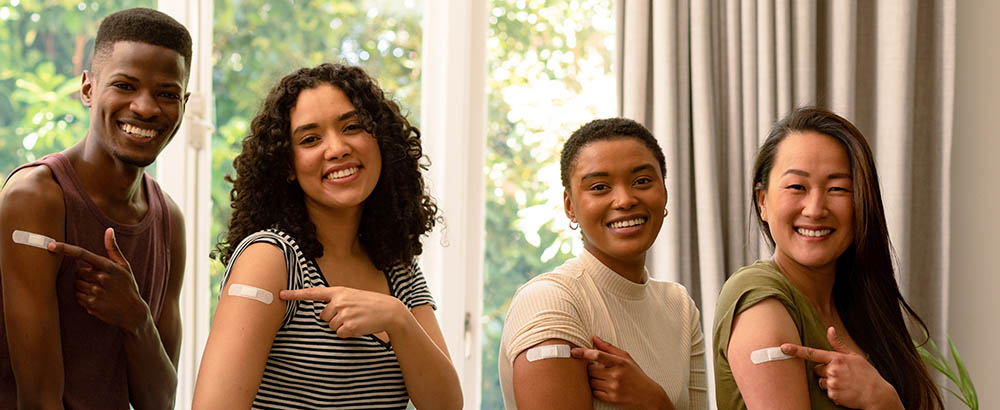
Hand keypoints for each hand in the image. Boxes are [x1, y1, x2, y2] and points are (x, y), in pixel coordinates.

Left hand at [47, 227, 147, 331]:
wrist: (133, 312)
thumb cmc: (128, 286)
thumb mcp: (124, 266)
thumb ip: (113, 248)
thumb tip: (109, 230)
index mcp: (108, 266)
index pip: (82, 254)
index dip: (65, 249)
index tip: (51, 245)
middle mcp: (101, 278)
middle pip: (78, 272)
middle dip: (84, 275)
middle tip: (98, 281)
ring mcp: (96, 292)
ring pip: (76, 285)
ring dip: (83, 286)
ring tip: (99, 290)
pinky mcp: (91, 304)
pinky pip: (78, 297)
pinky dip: (83, 297)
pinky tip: (96, 299)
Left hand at [279, 286, 406, 337]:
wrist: (388, 311)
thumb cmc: (369, 304)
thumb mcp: (352, 296)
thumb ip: (336, 301)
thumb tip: (323, 316)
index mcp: (339, 291)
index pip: (313, 293)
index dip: (296, 294)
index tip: (281, 294)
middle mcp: (339, 301)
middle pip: (323, 316)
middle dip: (333, 318)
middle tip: (350, 315)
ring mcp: (343, 314)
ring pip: (331, 326)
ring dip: (341, 326)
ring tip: (356, 319)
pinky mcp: (348, 327)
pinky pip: (339, 334)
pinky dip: (347, 333)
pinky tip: (358, 326)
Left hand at [570, 336, 673, 409]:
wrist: (648, 396)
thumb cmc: (636, 375)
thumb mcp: (626, 358)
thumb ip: (609, 348)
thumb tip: (594, 338)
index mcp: (620, 362)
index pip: (598, 355)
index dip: (583, 353)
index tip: (574, 351)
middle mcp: (616, 375)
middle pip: (590, 370)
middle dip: (589, 368)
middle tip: (595, 367)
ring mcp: (613, 388)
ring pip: (590, 381)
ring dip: (591, 379)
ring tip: (600, 377)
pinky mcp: (611, 399)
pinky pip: (594, 392)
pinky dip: (594, 388)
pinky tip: (602, 386)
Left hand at [781, 327, 901, 409]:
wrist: (877, 395)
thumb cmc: (867, 374)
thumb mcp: (855, 356)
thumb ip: (838, 345)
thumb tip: (829, 329)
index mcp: (837, 358)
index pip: (812, 353)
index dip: (795, 350)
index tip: (782, 347)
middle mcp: (833, 370)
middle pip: (816, 370)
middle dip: (824, 371)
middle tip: (840, 374)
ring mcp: (832, 383)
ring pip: (820, 382)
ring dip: (829, 383)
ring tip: (845, 384)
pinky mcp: (833, 395)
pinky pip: (827, 393)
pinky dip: (834, 393)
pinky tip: (846, 392)